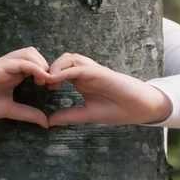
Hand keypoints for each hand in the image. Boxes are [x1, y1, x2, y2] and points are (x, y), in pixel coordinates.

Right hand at [0, 47, 51, 127]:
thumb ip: (28, 113)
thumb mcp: (10, 110)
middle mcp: (10, 66)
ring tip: (46, 82)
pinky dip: (34, 67)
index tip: (55, 88)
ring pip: (28, 53)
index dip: (49, 72)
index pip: (36, 63)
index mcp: (14, 74)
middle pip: (34, 53)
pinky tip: (42, 79)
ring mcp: (3, 65)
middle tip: (52, 84)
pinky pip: (19, 62)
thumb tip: (47, 123)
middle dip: (48, 65)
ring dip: (42, 64)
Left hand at [43, 53, 172, 126]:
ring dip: (56, 67)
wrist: (140, 109)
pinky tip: (55, 80)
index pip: (60, 70)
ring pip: (70, 58)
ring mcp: (93, 71)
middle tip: (40, 83)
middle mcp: (86, 73)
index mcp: (82, 81)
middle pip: (63, 60)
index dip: (48, 76)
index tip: (39, 88)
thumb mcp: (87, 114)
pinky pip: (79, 67)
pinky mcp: (100, 73)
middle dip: (49, 68)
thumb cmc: (118, 110)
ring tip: (48, 82)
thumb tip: (49, 121)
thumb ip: (69, 115)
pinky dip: (65, 71)